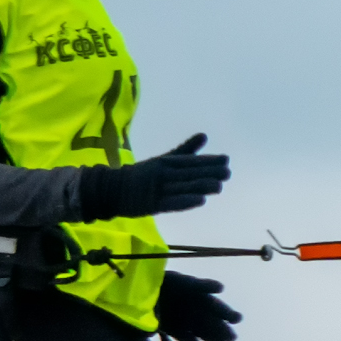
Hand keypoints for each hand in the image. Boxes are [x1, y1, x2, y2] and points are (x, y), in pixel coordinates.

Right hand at [82, 133, 230, 218]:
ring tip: (219, 186)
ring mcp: (157, 189)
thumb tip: (204, 135)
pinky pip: (171, 203)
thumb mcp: (164, 160)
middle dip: (208, 173)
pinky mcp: (152, 205)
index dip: (208, 161)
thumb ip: (185, 150)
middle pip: (188, 174)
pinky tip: (201, 201)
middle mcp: (162, 174)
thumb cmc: (144, 174)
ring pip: (182, 187)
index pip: (190, 161)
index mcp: (166, 162)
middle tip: (227, 172)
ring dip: (200, 187)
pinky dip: (186, 201)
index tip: (226, 160)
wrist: (112, 190)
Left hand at [157, 273, 240, 340]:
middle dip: (221, 329)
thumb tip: (222, 288)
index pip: (215, 306)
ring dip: (211, 338)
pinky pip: (183, 337)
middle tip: (233, 338)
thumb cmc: (165, 284)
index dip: (227, 312)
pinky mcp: (169, 328)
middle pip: (209, 320)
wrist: (140, 291)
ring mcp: (179, 319)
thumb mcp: (185, 282)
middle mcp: (189, 308)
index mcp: (196, 295)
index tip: (237, 319)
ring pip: (199, 330)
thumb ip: (203, 285)